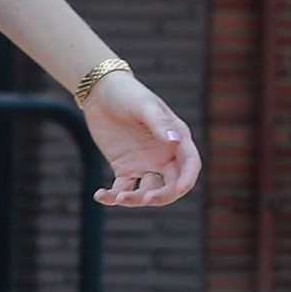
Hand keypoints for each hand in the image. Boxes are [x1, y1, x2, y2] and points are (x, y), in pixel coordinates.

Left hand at [82, 72, 201, 208]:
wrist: (100, 92)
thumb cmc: (127, 93)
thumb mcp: (143, 105)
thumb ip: (159, 122)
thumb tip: (176, 140)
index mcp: (177, 139)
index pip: (190, 165)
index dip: (187, 180)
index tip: (178, 190)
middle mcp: (165, 156)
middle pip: (171, 185)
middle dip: (162, 196)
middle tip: (145, 199)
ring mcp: (145, 164)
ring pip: (147, 191)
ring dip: (135, 199)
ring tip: (116, 197)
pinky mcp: (125, 169)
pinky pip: (123, 189)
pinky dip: (113, 196)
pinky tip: (100, 195)